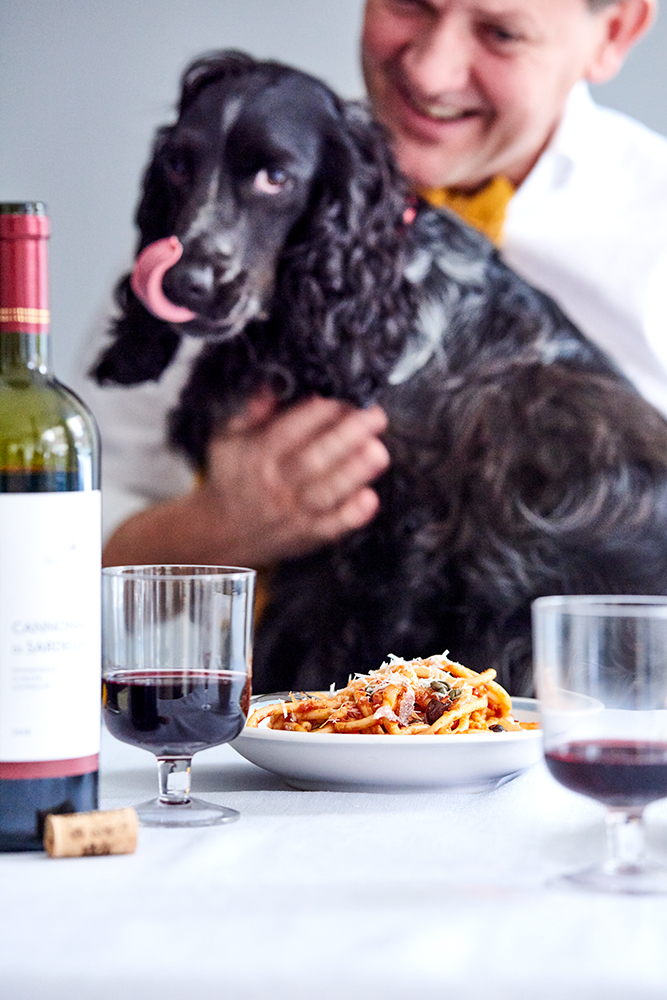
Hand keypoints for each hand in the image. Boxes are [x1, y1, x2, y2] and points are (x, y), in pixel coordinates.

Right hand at [199, 390, 389, 564]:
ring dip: (354, 472)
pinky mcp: (306, 535)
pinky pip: (331, 527)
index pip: (287, 431)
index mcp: (256, 456)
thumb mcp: (227, 439)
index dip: (317, 414)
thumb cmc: (231, 478)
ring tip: (378, 451)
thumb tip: (274, 384)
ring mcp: (292, 513)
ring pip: (325, 492)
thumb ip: (251, 411)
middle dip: (346, 437)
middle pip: (313, 460)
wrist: (220, 533)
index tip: (342, 397)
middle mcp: (275, 484)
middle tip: (375, 417)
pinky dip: (352, 514)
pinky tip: (370, 497)